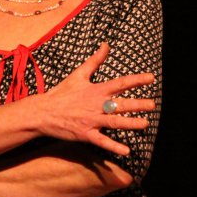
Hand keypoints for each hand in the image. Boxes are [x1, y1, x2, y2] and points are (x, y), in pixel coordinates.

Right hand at [38, 42, 155, 155]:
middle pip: (120, 104)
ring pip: (114, 123)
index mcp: (96, 90)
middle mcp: (96, 105)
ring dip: (130, 123)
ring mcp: (91, 120)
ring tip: (145, 124)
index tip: (151, 78)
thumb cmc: (62, 92)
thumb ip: (95, 60)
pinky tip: (126, 151)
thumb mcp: (79, 74)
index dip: (136, 80)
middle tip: (152, 104)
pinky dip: (113, 146)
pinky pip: (102, 141)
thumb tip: (106, 45)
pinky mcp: (85, 134)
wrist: (44, 112)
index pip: (120, 83)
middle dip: (137, 104)